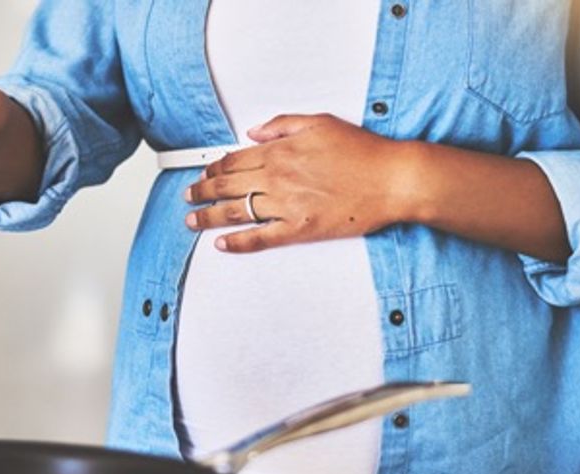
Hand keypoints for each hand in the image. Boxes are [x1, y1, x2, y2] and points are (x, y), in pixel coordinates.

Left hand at [184, 113, 418, 252]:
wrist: (391, 180)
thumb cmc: (363, 152)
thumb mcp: (320, 123)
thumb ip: (282, 125)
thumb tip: (255, 132)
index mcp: (280, 152)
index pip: (233, 160)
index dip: (213, 168)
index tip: (203, 173)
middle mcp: (277, 179)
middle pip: (226, 186)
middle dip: (201, 191)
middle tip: (188, 196)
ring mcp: (286, 206)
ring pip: (235, 212)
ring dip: (208, 216)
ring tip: (192, 220)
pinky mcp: (299, 229)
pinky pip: (259, 238)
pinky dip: (237, 242)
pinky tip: (221, 244)